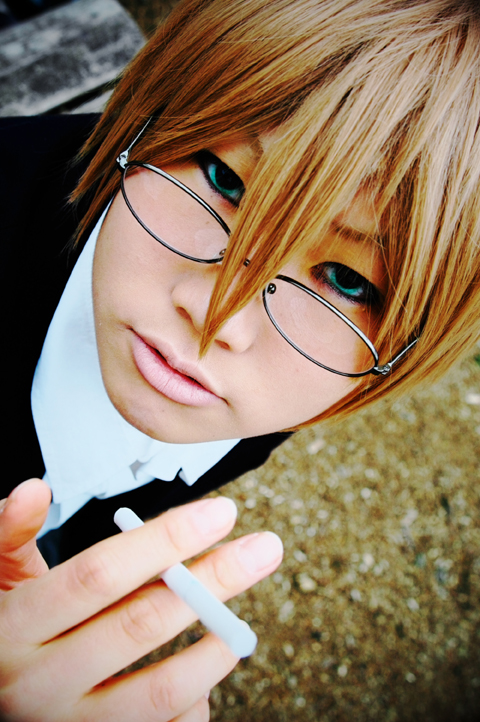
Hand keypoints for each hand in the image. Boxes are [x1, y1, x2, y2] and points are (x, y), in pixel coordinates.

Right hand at [0, 495, 282, 720]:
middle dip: (213, 580)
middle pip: (141, 623)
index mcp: (13, 628)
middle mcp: (37, 685)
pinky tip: (206, 665)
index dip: (165, 540)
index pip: (100, 574)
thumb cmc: (6, 632)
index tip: (222, 512)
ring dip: (213, 647)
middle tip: (265, 548)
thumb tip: (36, 489)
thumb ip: (10, 535)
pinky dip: (195, 699)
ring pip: (158, 691)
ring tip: (243, 620)